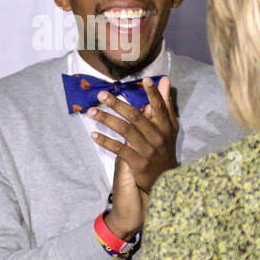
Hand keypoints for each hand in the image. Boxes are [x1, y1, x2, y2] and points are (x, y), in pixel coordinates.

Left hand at [90, 77, 177, 239]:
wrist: (165, 180)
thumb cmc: (164, 148)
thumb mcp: (168, 126)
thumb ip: (165, 103)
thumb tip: (164, 80)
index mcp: (166, 126)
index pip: (159, 106)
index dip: (152, 93)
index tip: (143, 79)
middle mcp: (158, 137)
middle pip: (136, 116)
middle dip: (117, 104)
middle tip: (102, 94)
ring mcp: (148, 150)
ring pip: (125, 131)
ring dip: (106, 119)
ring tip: (91, 112)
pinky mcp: (138, 163)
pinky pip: (119, 149)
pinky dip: (106, 141)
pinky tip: (93, 135)